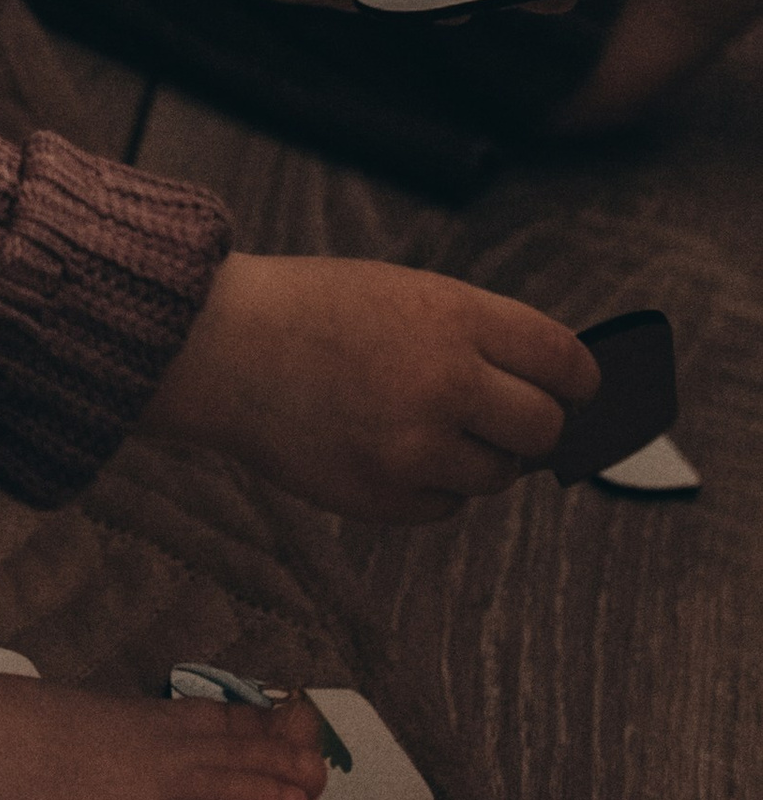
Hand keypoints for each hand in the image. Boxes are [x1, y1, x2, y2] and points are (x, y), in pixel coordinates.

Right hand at [143, 250, 598, 520]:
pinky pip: (446, 506)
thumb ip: (479, 336)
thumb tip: (557, 392)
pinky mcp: (387, 498)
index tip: (574, 389)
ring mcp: (416, 449)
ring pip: (497, 476)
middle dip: (529, 424)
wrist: (221, 347)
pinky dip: (429, 485)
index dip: (579, 381)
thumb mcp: (405, 293)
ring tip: (418, 422)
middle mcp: (446, 384)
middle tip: (496, 412)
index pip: (566, 364)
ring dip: (475, 456)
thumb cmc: (312, 310)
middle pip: (544, 429)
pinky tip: (384, 447)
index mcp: (454, 319)